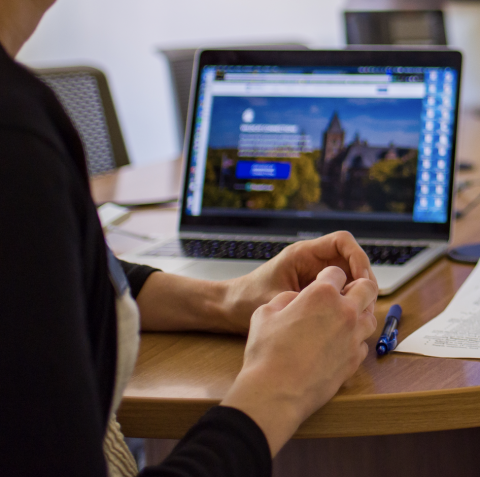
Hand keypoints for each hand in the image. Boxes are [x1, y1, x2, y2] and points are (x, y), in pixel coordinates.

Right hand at [221, 266, 376, 455]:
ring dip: (359, 313)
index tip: (322, 282)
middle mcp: (344, 312)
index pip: (337, 272)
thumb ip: (285, 299)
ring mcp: (353, 337)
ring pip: (370, 316)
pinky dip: (354, 339)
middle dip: (356, 287)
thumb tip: (295, 299)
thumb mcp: (265, 312)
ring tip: (341, 319)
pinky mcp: (355, 360)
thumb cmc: (267, 351)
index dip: (328, 275)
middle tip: (341, 295)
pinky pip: (362, 342)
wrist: (276, 391)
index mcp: (322, 294)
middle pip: (367, 288)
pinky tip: (338, 344)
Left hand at [222, 231, 376, 333]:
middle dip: (363, 279)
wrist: (230, 308)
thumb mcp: (277, 298)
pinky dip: (345, 303)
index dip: (359, 258)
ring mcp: (313, 276)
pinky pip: (337, 292)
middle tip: (366, 304)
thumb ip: (306, 299)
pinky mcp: (312, 291)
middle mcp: (311, 261)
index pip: (342, 242)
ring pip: (348, 278)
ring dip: (356, 293)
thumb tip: (338, 303)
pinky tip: (344, 320)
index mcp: (302, 254)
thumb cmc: (247, 299)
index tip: (362, 281)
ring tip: (358, 315)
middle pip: (351, 261)